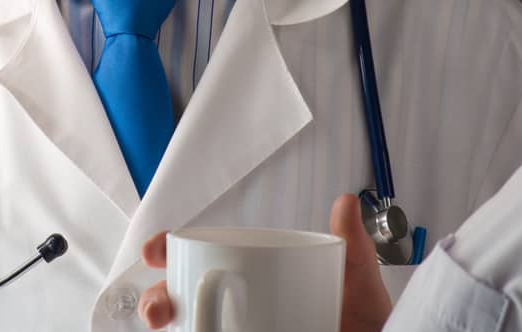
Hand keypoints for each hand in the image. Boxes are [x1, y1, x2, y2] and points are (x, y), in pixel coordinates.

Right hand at [137, 201, 392, 331]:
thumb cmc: (365, 326)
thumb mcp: (359, 286)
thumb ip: (353, 248)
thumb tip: (347, 202)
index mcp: (257, 279)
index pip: (203, 259)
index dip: (170, 252)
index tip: (156, 250)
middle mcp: (238, 311)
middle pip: (182, 299)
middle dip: (157, 297)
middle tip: (160, 303)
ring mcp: (234, 331)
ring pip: (186, 327)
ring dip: (163, 322)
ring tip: (163, 323)